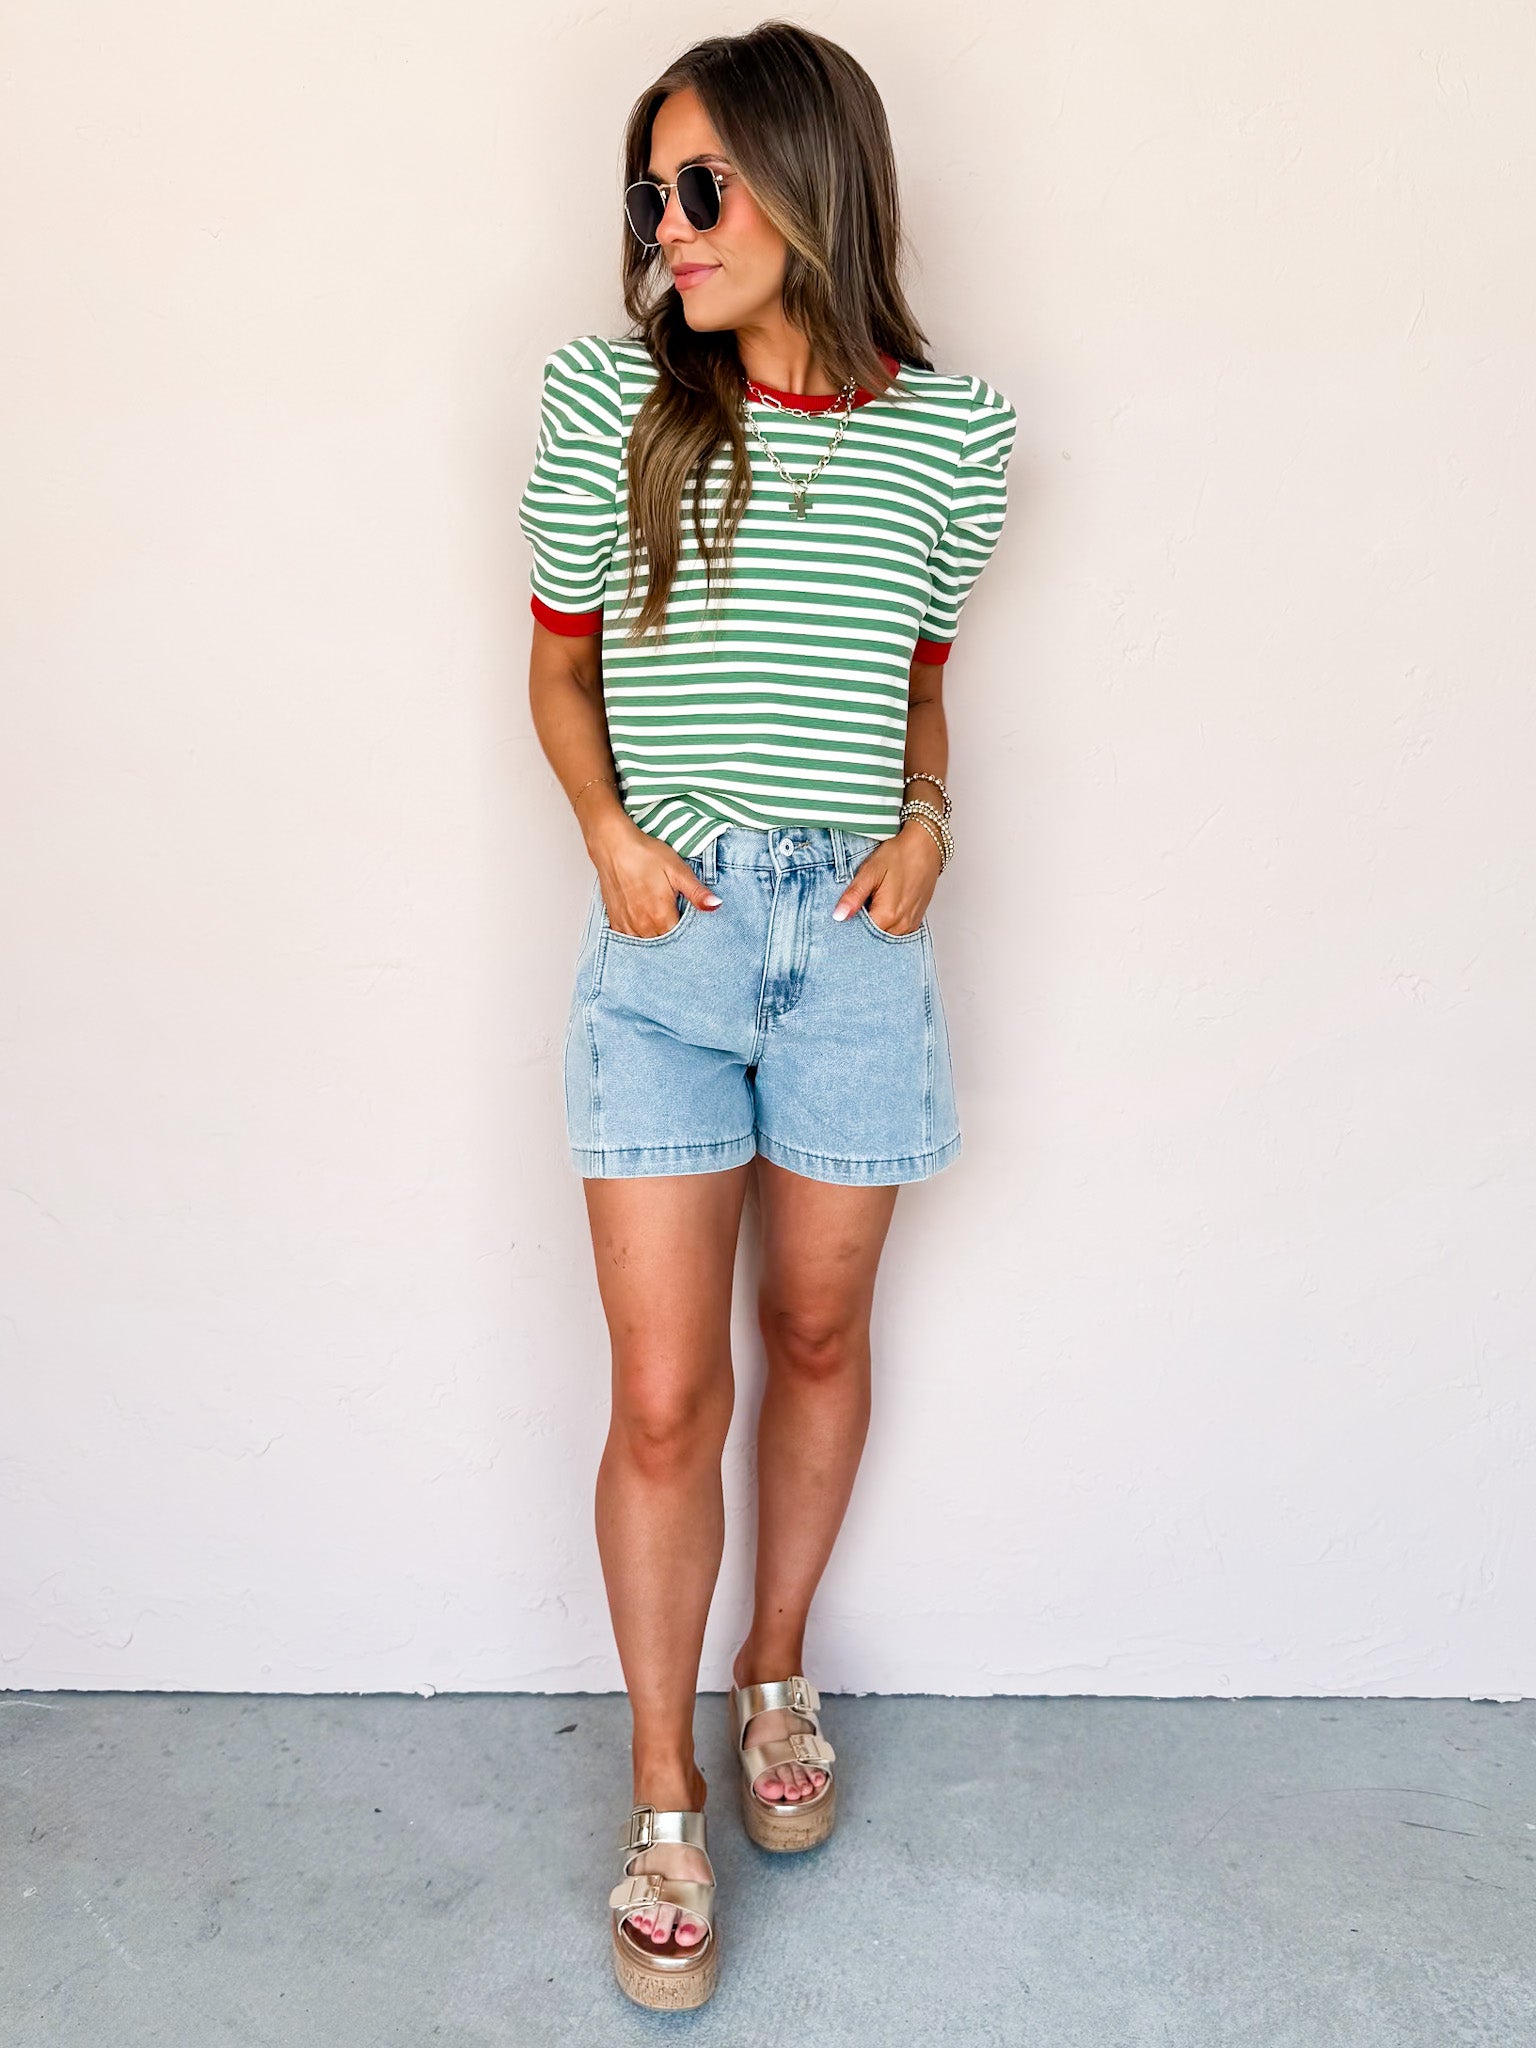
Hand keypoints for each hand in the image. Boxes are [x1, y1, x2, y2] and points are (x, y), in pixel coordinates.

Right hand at [589, 817, 721, 937]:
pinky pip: (631, 938)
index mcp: (661, 917)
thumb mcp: (678, 870)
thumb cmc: (645, 855)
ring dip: (656, 934)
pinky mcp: (615, 922)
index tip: (690, 920)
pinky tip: (644, 918)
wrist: (613, 846)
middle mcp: (643, 926)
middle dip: (673, 933)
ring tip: (658, 914)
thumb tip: (715, 905)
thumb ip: (697, 892)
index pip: (682, 938)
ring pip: (648, 942)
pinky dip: (640, 933)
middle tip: (673, 912)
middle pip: (665, 942)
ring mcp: (627, 926)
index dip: (688, 931)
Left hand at [832, 821, 941, 935]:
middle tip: (856, 906)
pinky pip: (895, 932)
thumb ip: (854, 896)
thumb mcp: (870, 871)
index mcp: (888, 915)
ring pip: (884, 936)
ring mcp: (910, 925)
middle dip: (861, 927)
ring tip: (871, 904)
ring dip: (874, 926)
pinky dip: (885, 925)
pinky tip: (882, 908)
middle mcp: (902, 925)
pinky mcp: (915, 922)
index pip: (860, 934)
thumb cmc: (899, 855)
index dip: (848, 926)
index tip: (844, 913)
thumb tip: (838, 916)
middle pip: (872, 938)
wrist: (925, 847)